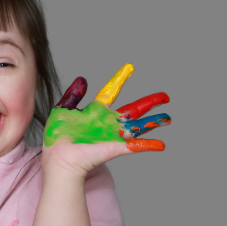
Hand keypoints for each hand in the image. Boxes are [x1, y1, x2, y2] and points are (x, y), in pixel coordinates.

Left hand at [41, 64, 171, 178]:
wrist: (58, 158)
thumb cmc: (57, 138)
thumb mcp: (62, 111)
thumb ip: (73, 95)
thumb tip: (82, 79)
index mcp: (95, 112)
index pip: (111, 92)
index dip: (120, 80)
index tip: (129, 67)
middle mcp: (107, 122)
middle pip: (133, 109)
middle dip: (150, 102)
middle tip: (165, 96)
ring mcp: (113, 134)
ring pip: (139, 126)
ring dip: (154, 122)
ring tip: (168, 118)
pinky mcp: (114, 147)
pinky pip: (134, 146)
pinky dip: (148, 145)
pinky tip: (161, 144)